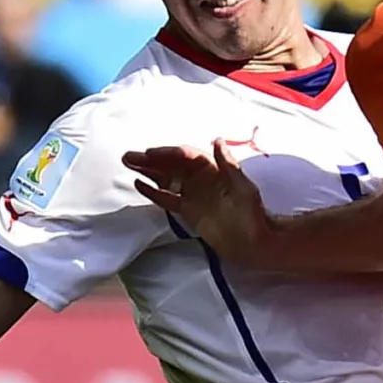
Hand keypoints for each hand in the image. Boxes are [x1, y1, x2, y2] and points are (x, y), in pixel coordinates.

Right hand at [125, 142, 272, 260]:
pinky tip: (139, 184)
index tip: (150, 153)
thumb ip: (228, 164)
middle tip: (128, 156)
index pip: (186, 156)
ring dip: (148, 171)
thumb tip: (217, 140)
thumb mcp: (242, 186)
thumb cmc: (252, 213)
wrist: (254, 241)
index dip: (167, 153)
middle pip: (171, 165)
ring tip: (127, 164)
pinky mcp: (188, 211)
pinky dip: (153, 192)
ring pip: (166, 179)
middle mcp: (200, 179)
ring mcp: (193, 194)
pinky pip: (167, 198)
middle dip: (150, 160)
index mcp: (213, 169)